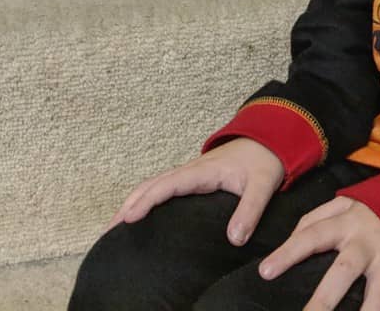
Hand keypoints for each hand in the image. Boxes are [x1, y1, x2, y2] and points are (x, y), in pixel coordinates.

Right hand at [108, 137, 283, 245]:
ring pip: (154, 186)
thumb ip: (250, 211)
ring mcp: (190, 174)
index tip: (128, 218)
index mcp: (202, 171)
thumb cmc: (264, 161)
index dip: (146, 201)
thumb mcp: (262, 186)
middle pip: (151, 185)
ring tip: (116, 226)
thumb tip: (234, 239)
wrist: (270, 139)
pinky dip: (146, 199)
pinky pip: (163, 188)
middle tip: (109, 230)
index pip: (167, 185)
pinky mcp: (193, 179)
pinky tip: (141, 215)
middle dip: (129, 205)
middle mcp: (191, 171)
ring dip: (133, 202)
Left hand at [259, 196, 379, 310]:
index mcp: (347, 222)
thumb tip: (290, 242)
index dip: (288, 253)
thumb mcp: (344, 203)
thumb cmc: (373, 208)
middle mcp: (368, 242)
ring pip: (378, 293)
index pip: (311, 236)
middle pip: (343, 272)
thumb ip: (315, 220)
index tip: (265, 272)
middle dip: (323, 300)